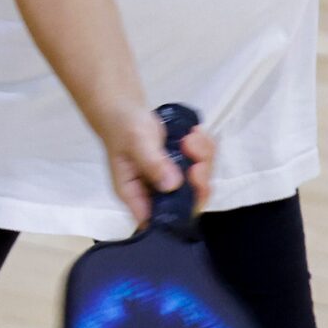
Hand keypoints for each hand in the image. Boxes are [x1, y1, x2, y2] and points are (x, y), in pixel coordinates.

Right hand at [100, 105, 213, 229]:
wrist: (125, 108)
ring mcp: (169, 181)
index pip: (160, 219)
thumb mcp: (136, 142)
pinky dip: (204, 149)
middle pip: (187, 202)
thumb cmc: (122, 126)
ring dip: (203, 158)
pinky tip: (195, 133)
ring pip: (199, 182)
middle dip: (199, 178)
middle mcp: (153, 193)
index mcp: (134, 195)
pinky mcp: (180, 168)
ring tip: (192, 136)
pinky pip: (202, 165)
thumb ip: (152, 164)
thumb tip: (172, 186)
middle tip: (195, 154)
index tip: (194, 182)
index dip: (182, 209)